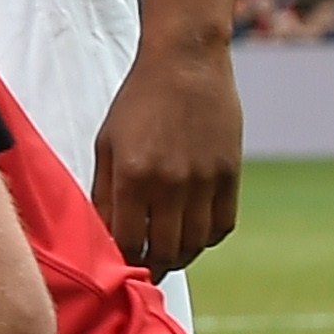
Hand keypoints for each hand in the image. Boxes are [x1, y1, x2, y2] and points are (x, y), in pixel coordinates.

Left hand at [91, 40, 242, 274]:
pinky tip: (193, 234)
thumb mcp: (106, 144)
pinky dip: (207, 238)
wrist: (186, 64)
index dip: (122, 261)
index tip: (117, 266)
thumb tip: (102, 234)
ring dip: (181, 256)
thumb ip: (104, 191)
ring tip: (167, 255)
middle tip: (144, 269)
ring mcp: (205, 180)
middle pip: (166, 250)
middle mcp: (172, 183)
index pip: (127, 242)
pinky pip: (223, 224)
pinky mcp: (231, 173)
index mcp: (134, 176)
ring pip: (197, 243)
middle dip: (152, 266)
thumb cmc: (137, 102)